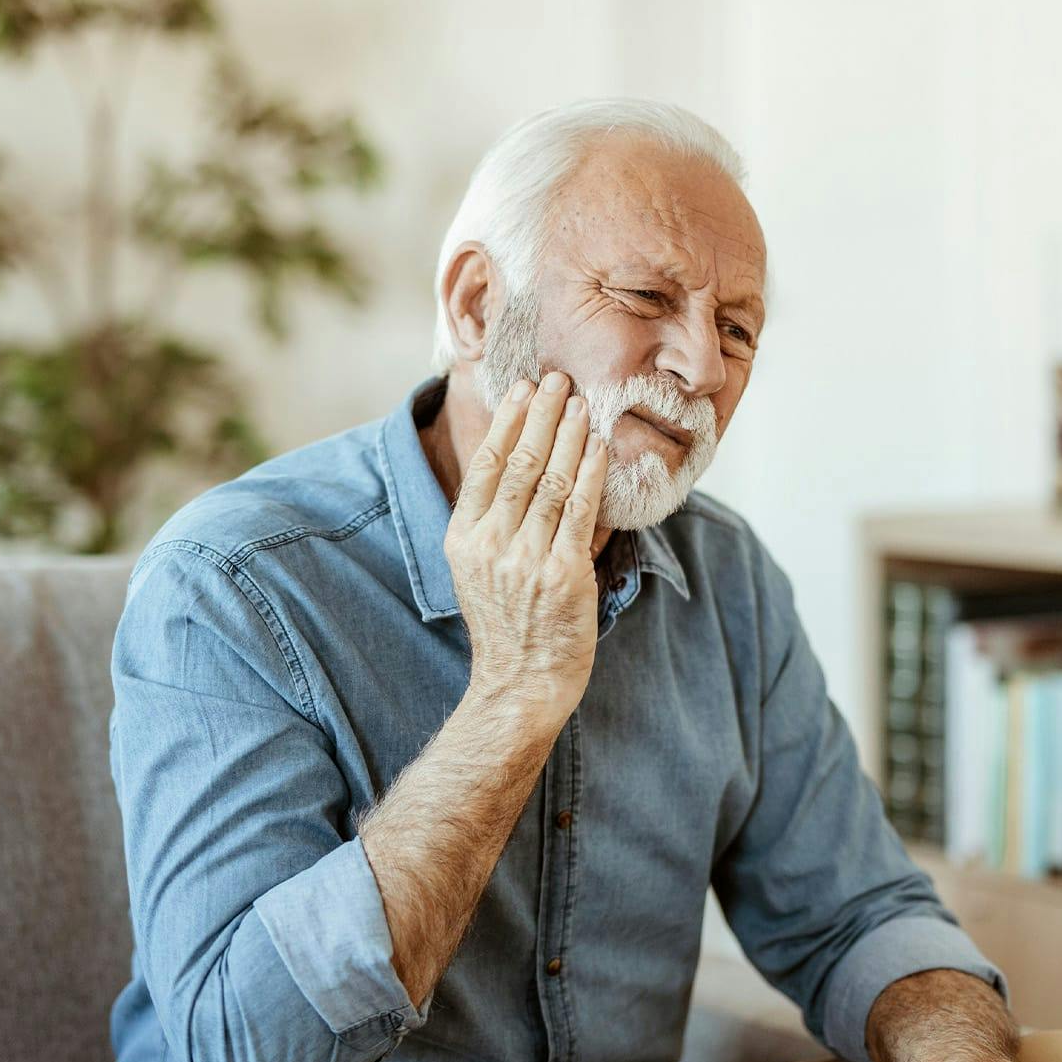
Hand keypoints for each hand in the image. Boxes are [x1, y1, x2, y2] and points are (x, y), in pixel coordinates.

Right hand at [444, 370, 607, 727]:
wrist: (522, 682)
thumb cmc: (508, 625)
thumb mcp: (481, 571)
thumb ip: (498, 522)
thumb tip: (531, 463)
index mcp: (463, 540)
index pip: (484, 466)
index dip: (506, 422)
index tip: (522, 389)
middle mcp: (491, 545)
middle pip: (518, 463)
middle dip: (541, 415)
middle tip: (558, 379)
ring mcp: (526, 560)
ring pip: (550, 480)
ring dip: (568, 434)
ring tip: (580, 403)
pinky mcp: (563, 574)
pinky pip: (580, 510)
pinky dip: (590, 473)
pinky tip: (598, 446)